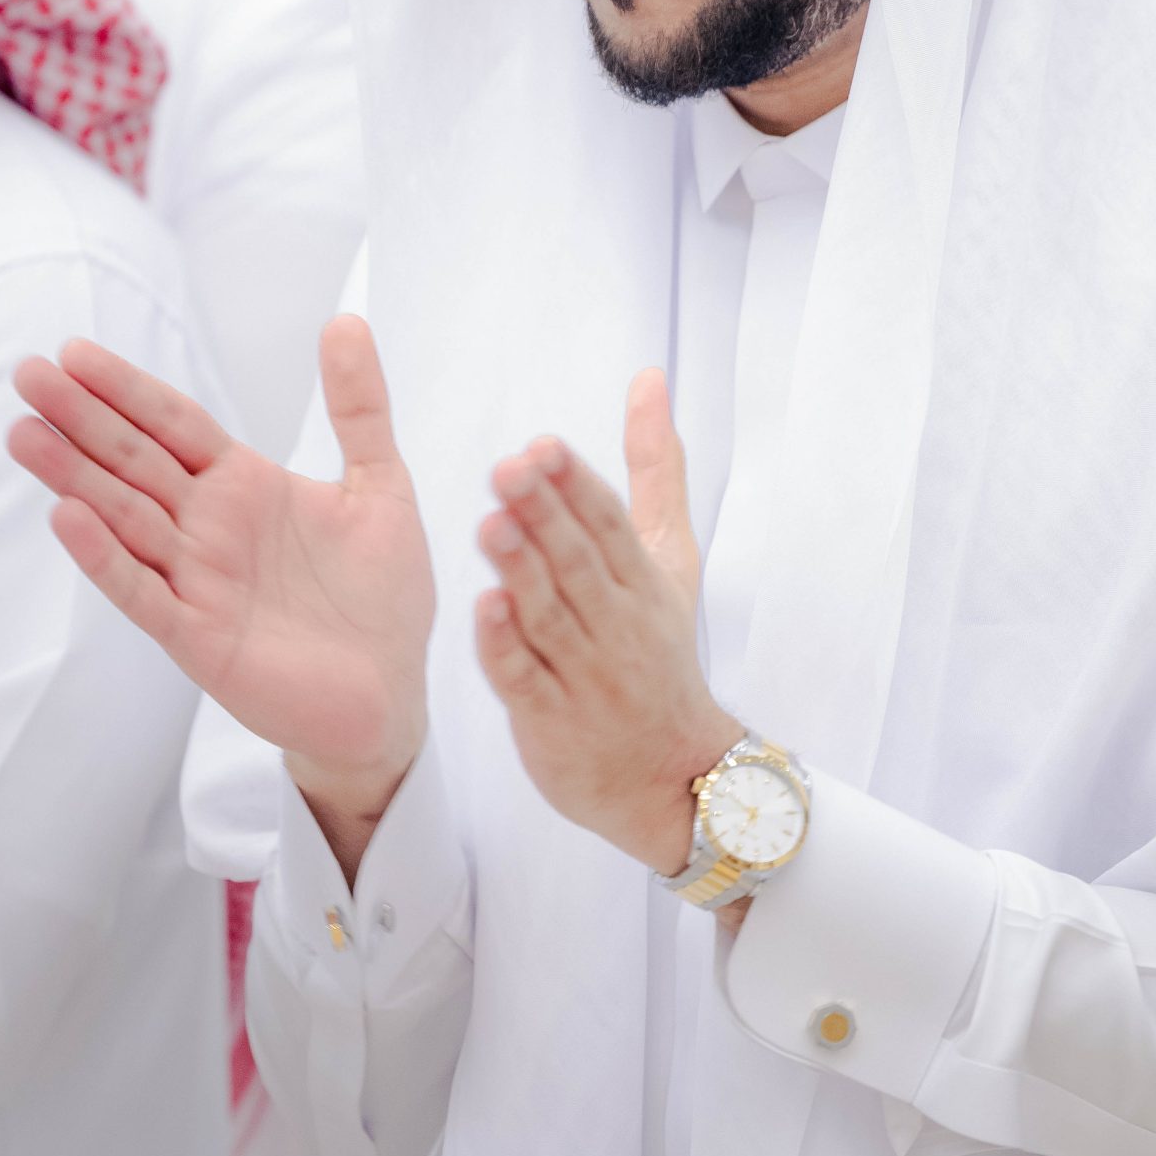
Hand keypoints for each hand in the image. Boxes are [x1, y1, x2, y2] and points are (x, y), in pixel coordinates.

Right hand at [9, 316, 434, 876]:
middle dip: (81, 419)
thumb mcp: (381, 485)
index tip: (75, 351)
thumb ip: (359, 407)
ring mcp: (197, 581)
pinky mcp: (198, 637)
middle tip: (26, 375)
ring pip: (123, 518)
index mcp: (246, 487)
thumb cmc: (383, 597)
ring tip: (25, 434)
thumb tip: (345, 320)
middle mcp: (209, 528)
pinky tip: (67, 519)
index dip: (127, 389)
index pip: (174, 425)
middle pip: (134, 461)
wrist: (391, 696)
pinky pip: (142, 592)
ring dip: (73, 477)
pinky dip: (105, 558)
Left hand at [474, 368, 740, 873]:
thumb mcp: (670, 557)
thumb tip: (648, 380)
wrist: (671, 776)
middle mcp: (617, 623)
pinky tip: (483, 610)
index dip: (576, 485)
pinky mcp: (552, 720)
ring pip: (552, 617)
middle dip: (546, 515)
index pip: (609, 525)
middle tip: (508, 468)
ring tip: (490, 525)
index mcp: (642, 581)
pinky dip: (506, 647)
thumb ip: (654, 468)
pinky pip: (527, 681)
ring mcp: (585, 675)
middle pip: (580, 563)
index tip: (544, 445)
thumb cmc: (659, 650)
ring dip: (522, 571)